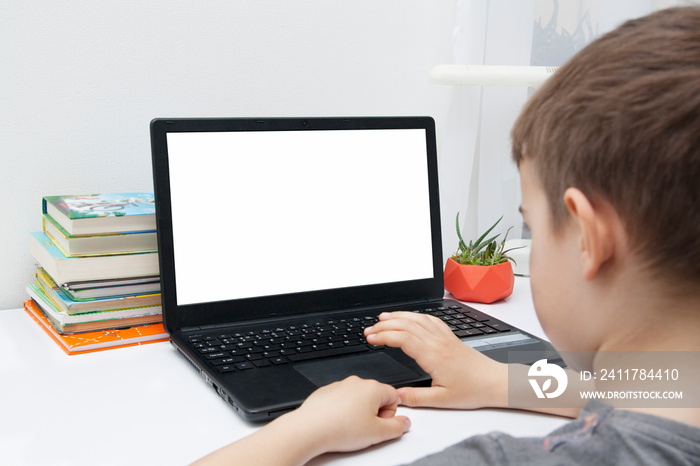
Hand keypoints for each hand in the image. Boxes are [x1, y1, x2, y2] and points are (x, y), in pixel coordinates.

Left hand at [287, 376, 410, 455]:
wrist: (310, 428)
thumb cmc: (341, 428)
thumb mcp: (378, 433)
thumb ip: (397, 428)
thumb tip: (404, 423)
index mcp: (372, 388)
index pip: (393, 396)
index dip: (390, 414)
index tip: (380, 425)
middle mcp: (356, 382)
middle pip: (376, 396)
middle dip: (374, 413)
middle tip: (365, 429)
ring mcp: (340, 385)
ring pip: (358, 399)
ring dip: (358, 412)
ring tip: (349, 428)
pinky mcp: (326, 392)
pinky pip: (341, 400)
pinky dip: (342, 411)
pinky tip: (337, 423)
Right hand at [364, 312, 507, 409]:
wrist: (495, 382)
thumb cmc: (472, 390)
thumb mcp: (441, 400)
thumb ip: (415, 398)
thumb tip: (395, 396)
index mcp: (433, 355)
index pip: (402, 338)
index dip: (383, 336)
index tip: (370, 338)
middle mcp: (437, 342)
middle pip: (406, 325)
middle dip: (384, 325)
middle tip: (369, 330)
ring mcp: (444, 337)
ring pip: (417, 319)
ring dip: (398, 316)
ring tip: (382, 318)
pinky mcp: (450, 337)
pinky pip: (431, 319)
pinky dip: (416, 315)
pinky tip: (410, 317)